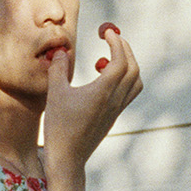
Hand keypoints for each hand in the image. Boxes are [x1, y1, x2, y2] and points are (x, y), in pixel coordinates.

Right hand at [43, 22, 141, 172]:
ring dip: (128, 64)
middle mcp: (115, 100)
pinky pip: (128, 92)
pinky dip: (124, 78)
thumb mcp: (54, 94)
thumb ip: (58, 69)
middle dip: (125, 49)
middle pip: (133, 68)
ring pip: (135, 82)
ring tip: (109, 58)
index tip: (107, 32)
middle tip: (112, 38)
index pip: (120, 61)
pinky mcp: (114, 116)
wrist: (68, 158)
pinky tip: (104, 78)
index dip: (116, 42)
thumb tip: (61, 51)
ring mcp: (117, 109)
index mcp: (103, 92)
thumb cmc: (59, 127)